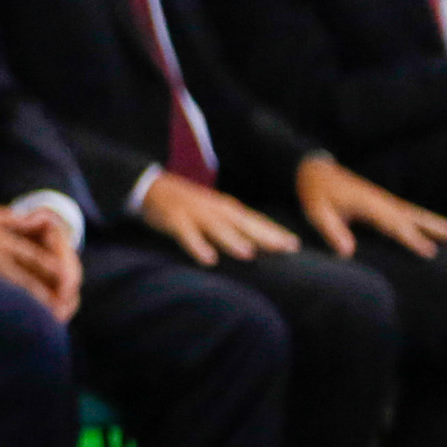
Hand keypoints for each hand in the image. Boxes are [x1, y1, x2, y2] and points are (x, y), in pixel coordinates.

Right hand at [0, 202, 80, 320]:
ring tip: (43, 316)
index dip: (52, 267)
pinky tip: (12, 315)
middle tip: (62, 306)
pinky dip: (4, 305)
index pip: (32, 255)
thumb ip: (12, 218)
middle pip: (24, 278)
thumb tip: (38, 219)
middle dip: (44, 293)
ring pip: (8, 290)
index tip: (69, 278)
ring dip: (27, 303)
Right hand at [135, 169, 297, 267]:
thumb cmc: (188, 206)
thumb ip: (234, 226)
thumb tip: (259, 245)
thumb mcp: (214, 212)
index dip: (274, 232)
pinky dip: (197, 245)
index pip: (255, 221)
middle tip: (285, 248)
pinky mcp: (175, 220)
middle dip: (264, 235)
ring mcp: (195, 214)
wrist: (151, 187)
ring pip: (217, 228)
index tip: (294, 245)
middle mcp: (215, 210)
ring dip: (232, 240)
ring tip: (249, 254)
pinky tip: (208, 259)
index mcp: (227, 209)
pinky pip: (187, 234)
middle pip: (243, 224)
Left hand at [292, 153, 446, 259]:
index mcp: (369, 205)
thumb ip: (332, 231)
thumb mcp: (316, 211)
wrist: (314, 170)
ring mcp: (387, 201)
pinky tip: (442, 231)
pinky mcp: (385, 203)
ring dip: (443, 225)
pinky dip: (430, 222)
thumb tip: (348, 253)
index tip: (431, 253)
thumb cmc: (314, 192)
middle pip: (418, 217)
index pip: (395, 226)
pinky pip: (412, 214)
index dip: (412, 240)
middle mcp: (384, 202)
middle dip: (442, 229)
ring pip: (420, 215)